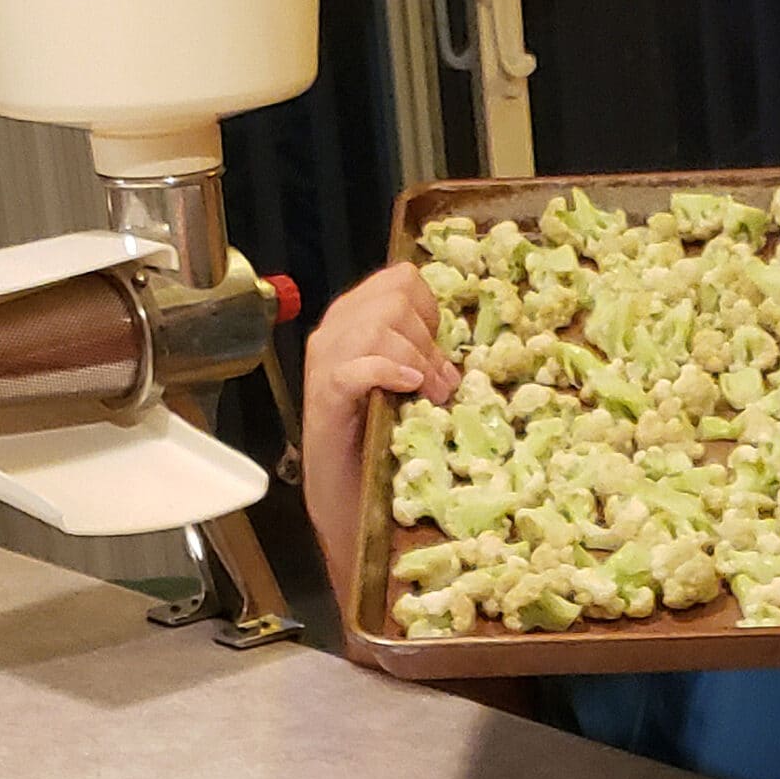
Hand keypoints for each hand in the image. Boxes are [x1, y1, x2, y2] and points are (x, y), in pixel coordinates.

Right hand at [301, 264, 460, 593]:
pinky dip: (388, 372)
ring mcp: (326, 361)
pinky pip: (356, 365)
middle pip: (393, 298)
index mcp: (357, 320)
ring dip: (415, 360)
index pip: (402, 280)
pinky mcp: (325, 394)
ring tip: (427, 394)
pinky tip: (407, 389)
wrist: (348, 498)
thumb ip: (426, 359)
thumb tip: (454, 358)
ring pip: (377, 326)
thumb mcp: (411, 390)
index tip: (438, 349)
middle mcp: (335, 332)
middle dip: (426, 338)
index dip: (430, 310)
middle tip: (439, 382)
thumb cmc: (381, 442)